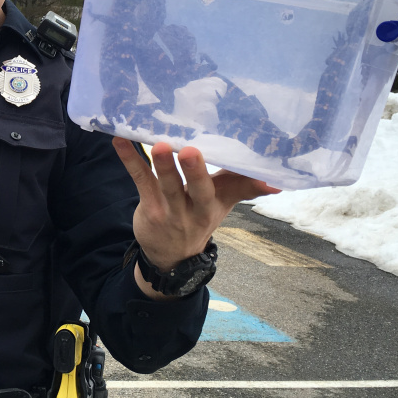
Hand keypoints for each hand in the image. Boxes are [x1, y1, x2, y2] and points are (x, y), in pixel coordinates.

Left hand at [112, 139, 279, 297]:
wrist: (171, 256)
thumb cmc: (199, 216)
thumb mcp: (223, 204)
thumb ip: (245, 187)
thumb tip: (277, 180)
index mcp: (213, 206)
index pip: (228, 190)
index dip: (241, 179)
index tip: (254, 168)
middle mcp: (193, 210)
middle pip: (196, 190)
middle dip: (195, 171)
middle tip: (191, 150)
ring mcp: (169, 210)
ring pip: (166, 185)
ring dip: (162, 165)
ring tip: (158, 145)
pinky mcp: (148, 207)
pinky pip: (140, 180)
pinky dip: (130, 160)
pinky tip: (119, 142)